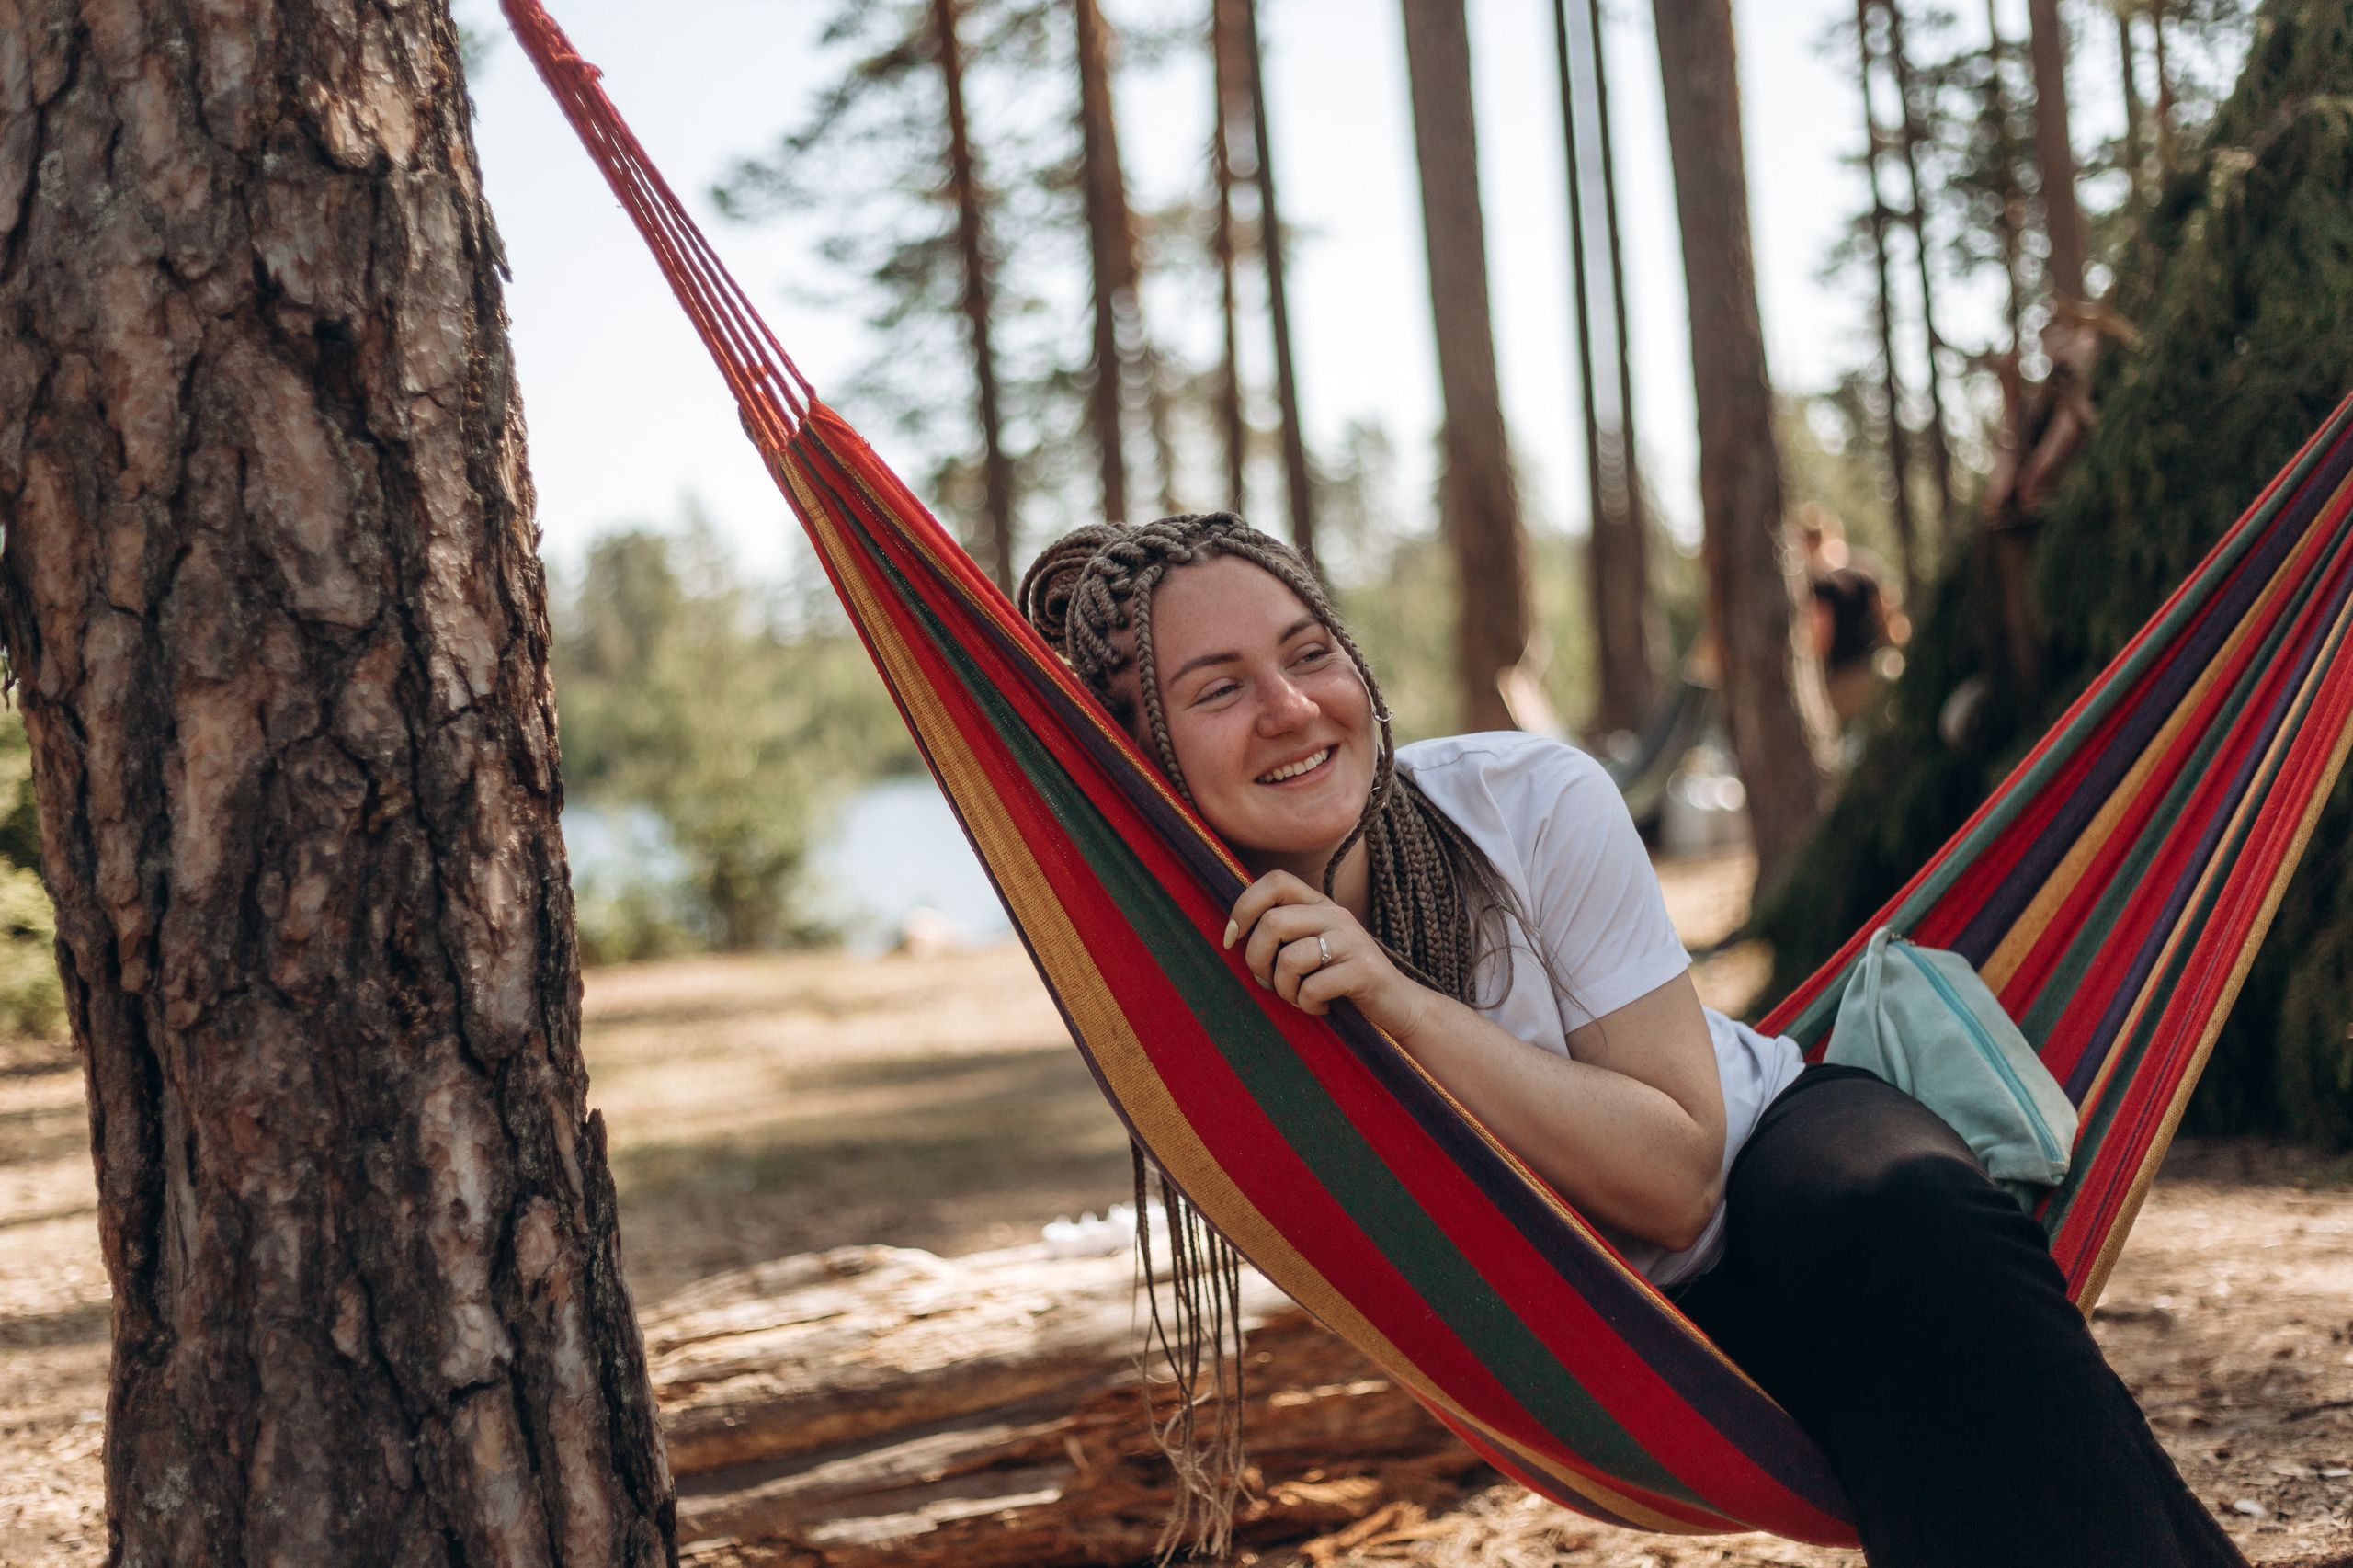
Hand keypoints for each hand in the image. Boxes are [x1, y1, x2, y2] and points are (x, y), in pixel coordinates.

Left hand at [1222, 871, 1431, 1040]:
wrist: (1398, 1005)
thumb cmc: (1342, 981)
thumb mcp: (1313, 949)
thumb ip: (1283, 936)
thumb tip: (1234, 936)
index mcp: (1320, 905)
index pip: (1275, 881)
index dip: (1244, 906)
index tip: (1232, 938)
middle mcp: (1335, 915)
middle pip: (1272, 923)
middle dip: (1257, 960)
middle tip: (1269, 982)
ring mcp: (1352, 940)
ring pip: (1290, 959)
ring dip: (1284, 989)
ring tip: (1300, 997)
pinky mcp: (1363, 970)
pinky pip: (1312, 987)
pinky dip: (1308, 1005)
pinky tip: (1322, 1006)